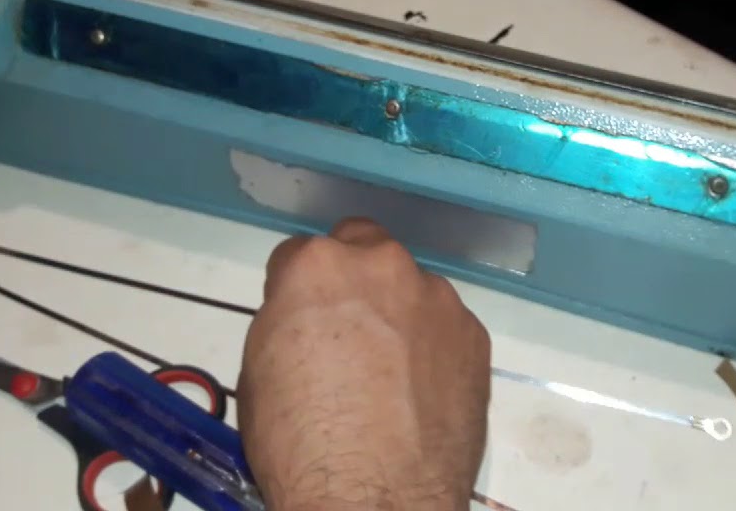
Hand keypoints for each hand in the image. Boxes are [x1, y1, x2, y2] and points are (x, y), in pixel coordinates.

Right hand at [238, 218, 490, 510]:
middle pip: (363, 249)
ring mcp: (436, 297)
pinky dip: (434, 347)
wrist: (375, 499)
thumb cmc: (299, 443)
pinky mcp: (474, 333)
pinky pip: (446, 326)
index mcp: (317, 267)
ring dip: (399, 313)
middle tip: (348, 334)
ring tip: (392, 374)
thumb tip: (309, 321)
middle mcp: (382, 266)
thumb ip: (289, 321)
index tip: (300, 325)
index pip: (298, 256)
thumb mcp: (261, 371)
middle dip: (354, 280)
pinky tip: (422, 392)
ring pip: (410, 288)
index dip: (296, 294)